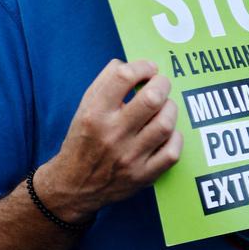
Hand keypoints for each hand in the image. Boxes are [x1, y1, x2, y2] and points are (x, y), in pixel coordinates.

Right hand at [34, 59, 182, 223]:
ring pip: (165, 124)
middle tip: (160, 84)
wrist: (74, 185)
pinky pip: (172, 152)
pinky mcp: (143, 176)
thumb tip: (132, 64)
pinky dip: (175, 137)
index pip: (123, 76)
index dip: (142, 66)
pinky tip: (166, 132)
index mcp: (95, 113)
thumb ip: (106, 81)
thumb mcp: (84, 106)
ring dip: (170, 108)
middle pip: (152, 99)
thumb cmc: (83, 139)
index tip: (148, 69)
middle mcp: (112, 135)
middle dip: (162, 84)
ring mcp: (129, 158)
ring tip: (164, 106)